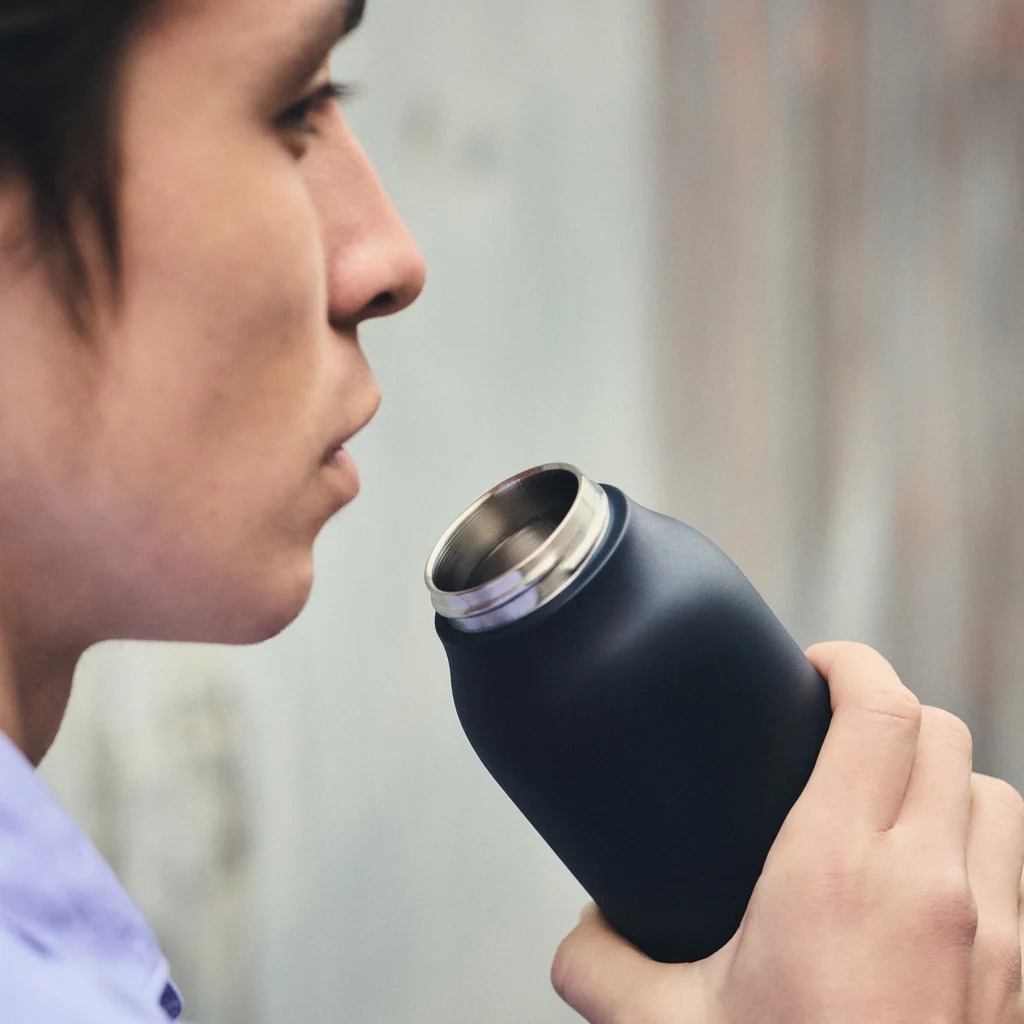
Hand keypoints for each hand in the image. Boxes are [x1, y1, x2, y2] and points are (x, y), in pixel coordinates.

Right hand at [551, 641, 1023, 1023]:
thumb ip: (601, 965)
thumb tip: (580, 936)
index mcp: (835, 870)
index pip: (878, 710)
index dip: (849, 662)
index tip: (818, 666)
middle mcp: (931, 887)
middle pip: (942, 732)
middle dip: (890, 707)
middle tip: (841, 723)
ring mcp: (995, 934)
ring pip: (994, 792)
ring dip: (944, 775)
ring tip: (893, 793)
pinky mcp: (1022, 980)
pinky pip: (1018, 865)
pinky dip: (979, 841)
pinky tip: (933, 878)